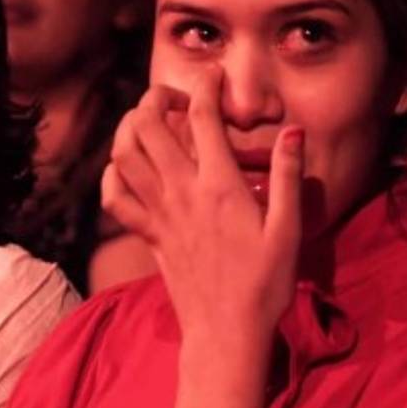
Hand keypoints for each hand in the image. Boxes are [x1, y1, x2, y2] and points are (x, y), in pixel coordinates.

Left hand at [101, 65, 303, 343]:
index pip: (201, 117)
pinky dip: (113, 174)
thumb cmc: (265, 284)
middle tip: (179, 98)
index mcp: (218, 186)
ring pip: (124, 153)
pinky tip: (127, 167)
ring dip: (130, 126)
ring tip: (150, 120)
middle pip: (148, 124)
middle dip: (157, 96)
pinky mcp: (147, 234)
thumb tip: (293, 132)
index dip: (205, 85)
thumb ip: (289, 177)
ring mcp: (158, 213)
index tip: (213, 75)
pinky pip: (113, 197)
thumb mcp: (289, 230)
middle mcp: (181, 192)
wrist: (226, 332)